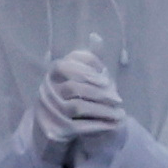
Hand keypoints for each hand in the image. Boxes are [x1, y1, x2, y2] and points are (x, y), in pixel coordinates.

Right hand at [36, 45, 129, 166]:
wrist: (49, 131)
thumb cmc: (67, 99)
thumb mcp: (76, 78)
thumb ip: (87, 60)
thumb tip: (96, 36)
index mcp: (52, 75)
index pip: (67, 65)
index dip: (88, 68)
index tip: (106, 76)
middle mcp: (47, 91)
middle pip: (75, 87)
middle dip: (99, 92)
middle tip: (118, 98)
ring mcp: (50, 111)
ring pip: (78, 106)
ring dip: (103, 110)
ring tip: (120, 113)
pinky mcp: (57, 130)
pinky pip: (80, 126)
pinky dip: (99, 125)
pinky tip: (113, 124)